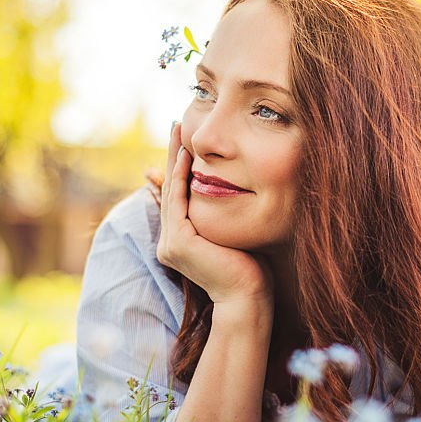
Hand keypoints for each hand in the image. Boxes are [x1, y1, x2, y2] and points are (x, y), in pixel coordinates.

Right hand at [155, 122, 273, 308]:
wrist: (250, 297)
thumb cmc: (251, 269)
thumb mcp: (233, 233)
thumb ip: (222, 215)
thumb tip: (226, 191)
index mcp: (180, 242)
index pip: (177, 195)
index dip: (179, 166)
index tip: (184, 140)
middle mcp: (169, 243)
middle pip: (170, 188)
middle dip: (173, 155)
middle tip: (175, 124)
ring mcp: (170, 244)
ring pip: (171, 190)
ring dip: (174, 157)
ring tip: (178, 130)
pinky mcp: (178, 243)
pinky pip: (178, 200)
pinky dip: (181, 175)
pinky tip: (187, 153)